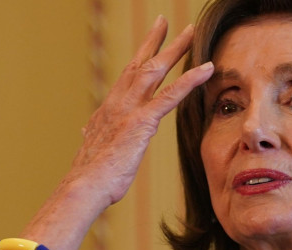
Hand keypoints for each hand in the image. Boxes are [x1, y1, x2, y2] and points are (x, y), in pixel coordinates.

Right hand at [67, 16, 212, 205]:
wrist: (84, 185)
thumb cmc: (91, 176)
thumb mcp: (94, 148)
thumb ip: (96, 134)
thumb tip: (87, 130)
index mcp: (109, 108)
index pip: (126, 76)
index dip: (139, 57)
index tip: (149, 43)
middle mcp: (118, 102)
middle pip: (139, 63)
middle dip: (154, 41)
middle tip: (165, 21)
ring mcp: (129, 109)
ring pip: (155, 71)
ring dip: (175, 50)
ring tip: (191, 33)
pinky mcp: (141, 121)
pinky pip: (170, 95)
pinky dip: (190, 80)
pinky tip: (206, 69)